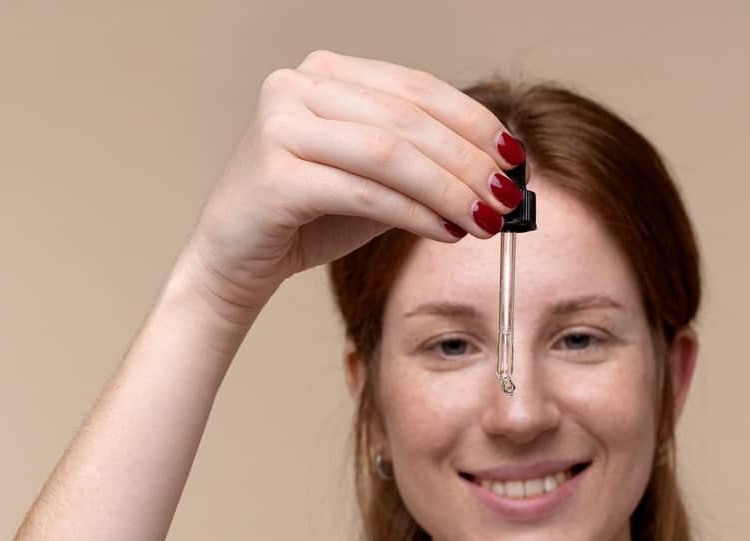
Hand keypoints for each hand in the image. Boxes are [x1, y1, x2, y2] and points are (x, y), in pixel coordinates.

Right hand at [177, 50, 525, 318]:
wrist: (235, 259)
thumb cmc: (306, 217)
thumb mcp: (376, 181)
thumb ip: (424, 167)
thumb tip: (499, 175)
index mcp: (325, 73)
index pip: (416, 88)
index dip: (472, 121)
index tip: (514, 155)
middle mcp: (298, 86)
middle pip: (408, 119)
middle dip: (468, 160)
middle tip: (507, 195)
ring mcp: (281, 125)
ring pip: (390, 153)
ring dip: (449, 188)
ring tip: (485, 218)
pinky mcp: (275, 175)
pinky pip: (363, 191)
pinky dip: (414, 213)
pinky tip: (447, 231)